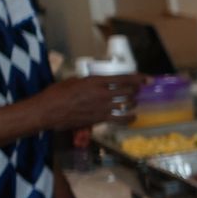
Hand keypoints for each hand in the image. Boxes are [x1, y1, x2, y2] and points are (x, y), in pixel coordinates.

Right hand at [29, 75, 145, 130]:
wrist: (47, 111)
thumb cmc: (56, 93)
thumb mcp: (74, 81)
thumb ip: (89, 81)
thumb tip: (98, 83)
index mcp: (95, 80)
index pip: (123, 78)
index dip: (138, 78)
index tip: (149, 78)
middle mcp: (101, 93)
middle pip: (128, 91)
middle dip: (136, 90)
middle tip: (138, 90)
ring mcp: (102, 107)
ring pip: (126, 104)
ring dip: (133, 102)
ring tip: (134, 101)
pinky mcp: (99, 119)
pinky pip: (120, 119)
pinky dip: (129, 118)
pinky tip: (133, 117)